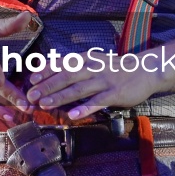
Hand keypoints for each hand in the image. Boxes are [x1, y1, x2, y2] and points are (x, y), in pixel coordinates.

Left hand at [25, 47, 158, 120]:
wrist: (143, 70)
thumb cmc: (113, 68)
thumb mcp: (92, 61)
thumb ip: (72, 65)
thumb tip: (47, 67)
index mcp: (85, 59)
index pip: (61, 64)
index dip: (45, 72)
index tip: (31, 80)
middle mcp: (92, 68)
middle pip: (66, 76)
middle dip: (47, 86)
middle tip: (31, 95)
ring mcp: (103, 80)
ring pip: (78, 89)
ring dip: (60, 97)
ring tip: (45, 104)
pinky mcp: (114, 93)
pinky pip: (97, 102)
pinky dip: (84, 108)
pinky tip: (72, 116)